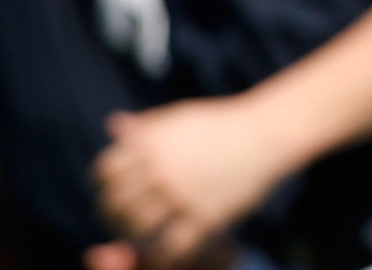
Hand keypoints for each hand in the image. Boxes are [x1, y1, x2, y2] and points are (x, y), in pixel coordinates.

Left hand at [95, 99, 296, 268]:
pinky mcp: (206, 216)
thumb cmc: (223, 123)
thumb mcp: (183, 116)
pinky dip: (163, 256)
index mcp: (153, 142)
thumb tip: (113, 125)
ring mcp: (184, 193)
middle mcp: (163, 167)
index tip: (112, 193)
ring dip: (133, 237)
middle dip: (111, 216)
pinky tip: (165, 253)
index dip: (103, 185)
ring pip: (138, 227)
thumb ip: (148, 126)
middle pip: (115, 203)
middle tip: (120, 223)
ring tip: (140, 238)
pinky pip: (172, 247)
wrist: (268, 133)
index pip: (105, 170)